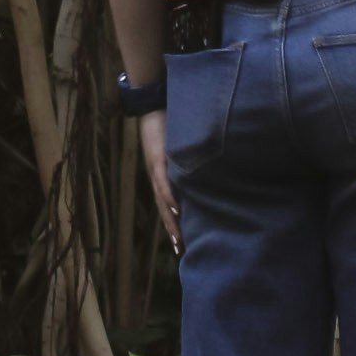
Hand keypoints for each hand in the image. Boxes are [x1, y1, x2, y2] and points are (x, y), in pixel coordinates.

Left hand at [140, 108, 180, 251]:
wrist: (151, 103)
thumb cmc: (168, 124)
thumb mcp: (180, 147)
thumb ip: (187, 160)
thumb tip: (204, 173)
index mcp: (163, 176)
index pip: (169, 206)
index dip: (175, 225)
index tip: (184, 245)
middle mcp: (158, 177)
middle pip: (164, 210)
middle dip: (174, 231)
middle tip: (183, 252)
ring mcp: (157, 169)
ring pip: (163, 201)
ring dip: (171, 222)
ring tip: (180, 240)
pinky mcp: (158, 158)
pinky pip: (165, 181)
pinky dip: (169, 197)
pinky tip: (176, 211)